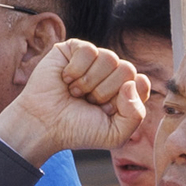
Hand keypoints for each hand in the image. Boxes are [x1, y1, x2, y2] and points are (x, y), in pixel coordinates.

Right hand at [0, 38, 156, 162]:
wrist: (44, 125)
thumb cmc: (78, 131)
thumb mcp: (115, 135)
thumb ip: (136, 115)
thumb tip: (132, 82)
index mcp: (125, 91)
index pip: (141, 83)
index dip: (124, 98)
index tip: (106, 110)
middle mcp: (111, 73)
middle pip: (127, 69)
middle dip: (105, 91)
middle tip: (88, 102)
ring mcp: (94, 60)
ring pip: (110, 58)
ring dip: (89, 81)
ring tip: (75, 92)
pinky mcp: (74, 49)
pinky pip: (89, 50)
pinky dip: (76, 69)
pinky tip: (65, 79)